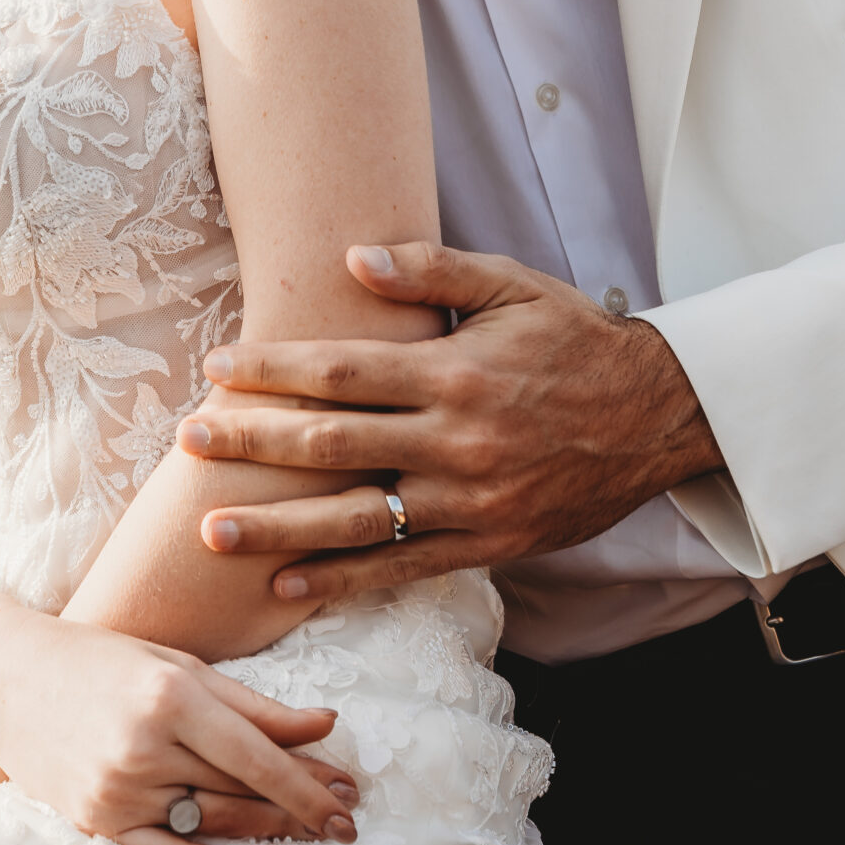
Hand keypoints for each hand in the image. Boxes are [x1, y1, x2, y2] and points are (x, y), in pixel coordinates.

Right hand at [0, 608, 360, 844]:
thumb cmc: (98, 658)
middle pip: (242, 788)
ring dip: (274, 831)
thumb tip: (323, 724)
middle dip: (302, 803)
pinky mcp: (102, 823)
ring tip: (316, 835)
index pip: (256, 752)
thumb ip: (250, 701)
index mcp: (169, 694)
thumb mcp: (177, 662)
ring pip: (216, 822)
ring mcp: (121, 792)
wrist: (6, 680)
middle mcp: (146, 748)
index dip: (309, 780)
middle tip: (347, 812)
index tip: (349, 795)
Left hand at [180, 242, 721, 607]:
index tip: (218, 366)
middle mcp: (455, 441)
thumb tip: (354, 258)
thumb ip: (433, 271)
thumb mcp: (512, 285)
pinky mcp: (487, 544)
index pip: (343, 370)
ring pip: (357, 520)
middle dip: (253, 444)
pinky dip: (342, 580)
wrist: (656, 416)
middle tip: (188, 440)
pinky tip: (286, 585)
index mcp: (453, 373)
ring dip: (278, 528)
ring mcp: (470, 501)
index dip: (275, 370)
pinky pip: (403, 568)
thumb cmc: (573, 339)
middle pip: (333, 446)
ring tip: (211, 531)